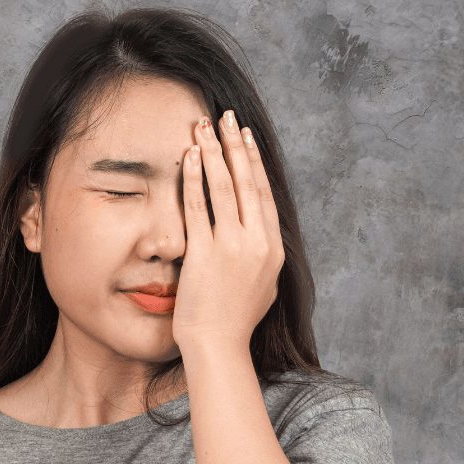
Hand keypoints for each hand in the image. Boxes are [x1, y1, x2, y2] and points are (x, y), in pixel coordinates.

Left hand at [172, 110, 283, 353]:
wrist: (219, 347)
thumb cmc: (235, 323)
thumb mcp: (262, 287)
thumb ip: (261, 258)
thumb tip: (257, 236)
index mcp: (273, 249)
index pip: (263, 194)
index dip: (254, 162)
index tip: (246, 138)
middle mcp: (258, 243)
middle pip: (247, 182)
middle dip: (235, 145)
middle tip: (226, 117)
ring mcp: (232, 246)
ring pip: (223, 187)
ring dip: (213, 151)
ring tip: (202, 126)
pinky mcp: (205, 252)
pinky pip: (198, 206)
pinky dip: (194, 177)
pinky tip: (189, 156)